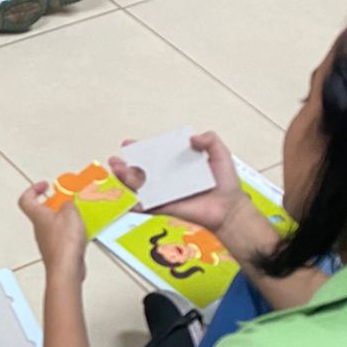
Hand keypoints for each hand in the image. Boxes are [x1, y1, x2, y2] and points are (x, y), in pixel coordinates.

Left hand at [19, 181, 87, 280]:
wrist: (66, 270)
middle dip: (55, 202)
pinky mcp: (57, 249)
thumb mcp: (70, 213)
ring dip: (65, 217)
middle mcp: (40, 228)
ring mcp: (48, 240)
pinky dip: (72, 230)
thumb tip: (68, 201)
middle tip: (66, 199)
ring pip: (54, 223)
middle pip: (42, 210)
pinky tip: (83, 231)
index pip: (26, 199)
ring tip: (78, 214)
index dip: (33, 189)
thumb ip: (68, 203)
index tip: (44, 185)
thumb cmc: (63, 246)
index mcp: (38, 216)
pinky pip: (63, 235)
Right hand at [109, 129, 243, 235]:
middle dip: (125, 166)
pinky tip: (124, 199)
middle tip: (116, 160)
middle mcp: (168, 180)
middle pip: (141, 172)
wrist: (230, 209)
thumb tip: (192, 137)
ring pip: (139, 187)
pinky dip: (133, 205)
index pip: (155, 156)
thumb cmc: (226, 185)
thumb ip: (210, 140)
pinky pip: (146, 207)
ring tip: (117, 171)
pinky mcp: (165, 208)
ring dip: (125, 180)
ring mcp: (165, 194)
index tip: (129, 145)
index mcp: (177, 166)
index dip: (141, 150)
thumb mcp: (220, 154)